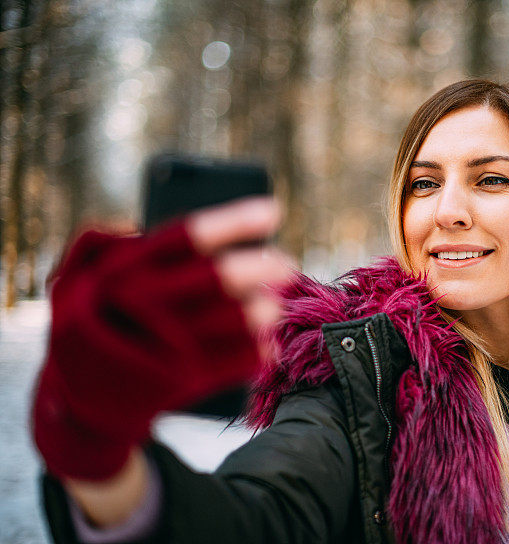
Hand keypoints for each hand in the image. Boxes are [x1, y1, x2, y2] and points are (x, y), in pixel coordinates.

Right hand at [32, 197, 294, 481]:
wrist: (79, 406)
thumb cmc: (87, 329)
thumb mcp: (72, 281)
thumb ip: (95, 243)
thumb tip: (131, 224)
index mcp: (119, 273)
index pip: (186, 237)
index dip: (234, 222)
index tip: (272, 211)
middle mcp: (142, 306)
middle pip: (217, 277)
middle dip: (261, 267)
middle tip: (286, 264)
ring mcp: (163, 346)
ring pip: (232, 320)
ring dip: (264, 310)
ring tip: (276, 305)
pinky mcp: (181, 383)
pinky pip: (235, 362)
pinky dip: (258, 351)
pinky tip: (269, 344)